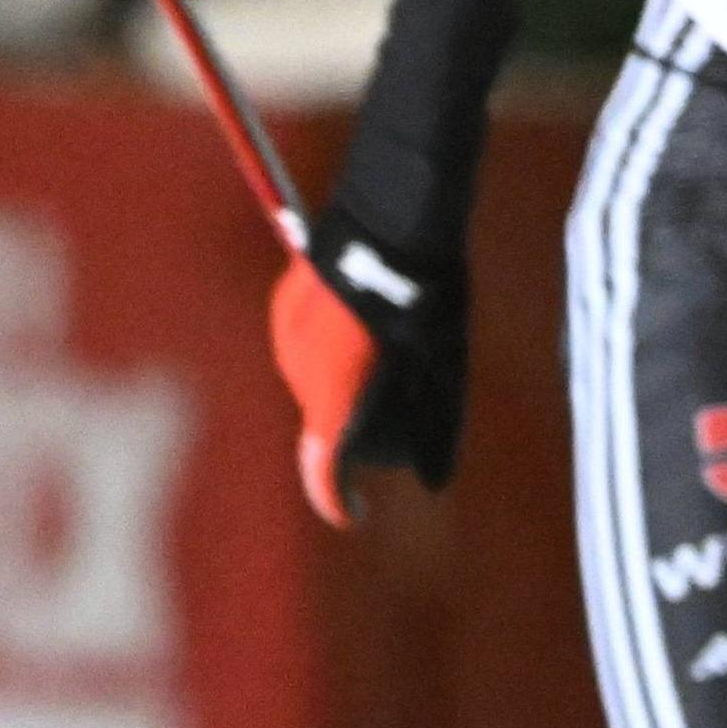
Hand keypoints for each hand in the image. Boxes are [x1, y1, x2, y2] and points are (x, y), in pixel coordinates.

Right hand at [268, 207, 466, 527]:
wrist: (391, 214)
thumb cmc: (425, 295)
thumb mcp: (443, 364)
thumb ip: (437, 425)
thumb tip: (438, 479)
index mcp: (334, 398)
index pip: (324, 471)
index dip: (338, 502)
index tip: (355, 513)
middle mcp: (299, 377)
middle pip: (326, 420)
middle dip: (358, 417)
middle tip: (406, 387)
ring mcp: (285, 339)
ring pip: (315, 379)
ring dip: (344, 374)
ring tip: (387, 336)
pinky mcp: (283, 307)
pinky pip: (304, 344)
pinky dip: (331, 343)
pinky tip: (364, 313)